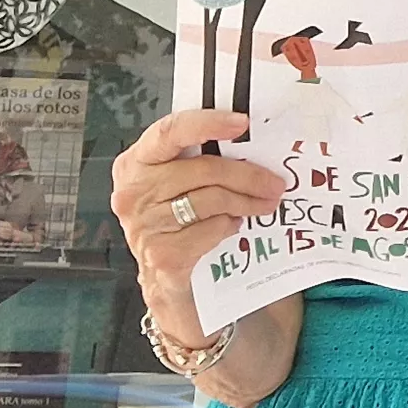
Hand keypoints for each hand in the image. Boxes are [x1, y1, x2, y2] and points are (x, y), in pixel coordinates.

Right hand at [111, 109, 287, 339]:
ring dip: (246, 202)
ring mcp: (143, 226)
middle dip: (247, 174)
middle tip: (276, 182)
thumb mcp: (178, 186)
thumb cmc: (177, 223)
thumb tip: (251, 142)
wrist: (168, 284)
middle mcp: (132, 192)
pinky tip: (232, 227)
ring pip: (211, 199)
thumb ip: (199, 161)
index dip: (207, 123)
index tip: (242, 123)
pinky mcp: (162, 255)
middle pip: (203, 169)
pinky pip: (210, 230)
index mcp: (135, 163)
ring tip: (264, 205)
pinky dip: (228, 227)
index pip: (169, 131)